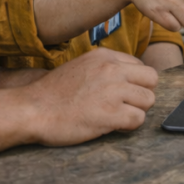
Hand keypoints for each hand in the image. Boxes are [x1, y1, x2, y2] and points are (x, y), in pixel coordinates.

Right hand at [23, 47, 158, 145]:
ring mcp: (113, 91)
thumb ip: (106, 68)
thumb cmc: (54, 93)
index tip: (122, 94)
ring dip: (136, 111)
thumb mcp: (82, 67)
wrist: (32, 109)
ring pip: (149, 100)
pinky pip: (138, 120)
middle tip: (125, 106)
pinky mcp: (111, 114)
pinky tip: (112, 126)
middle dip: (142, 95)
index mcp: (105, 56)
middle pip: (152, 80)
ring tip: (116, 116)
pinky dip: (128, 126)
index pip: (141, 66)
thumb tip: (130, 79)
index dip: (135, 83)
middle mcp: (112, 69)